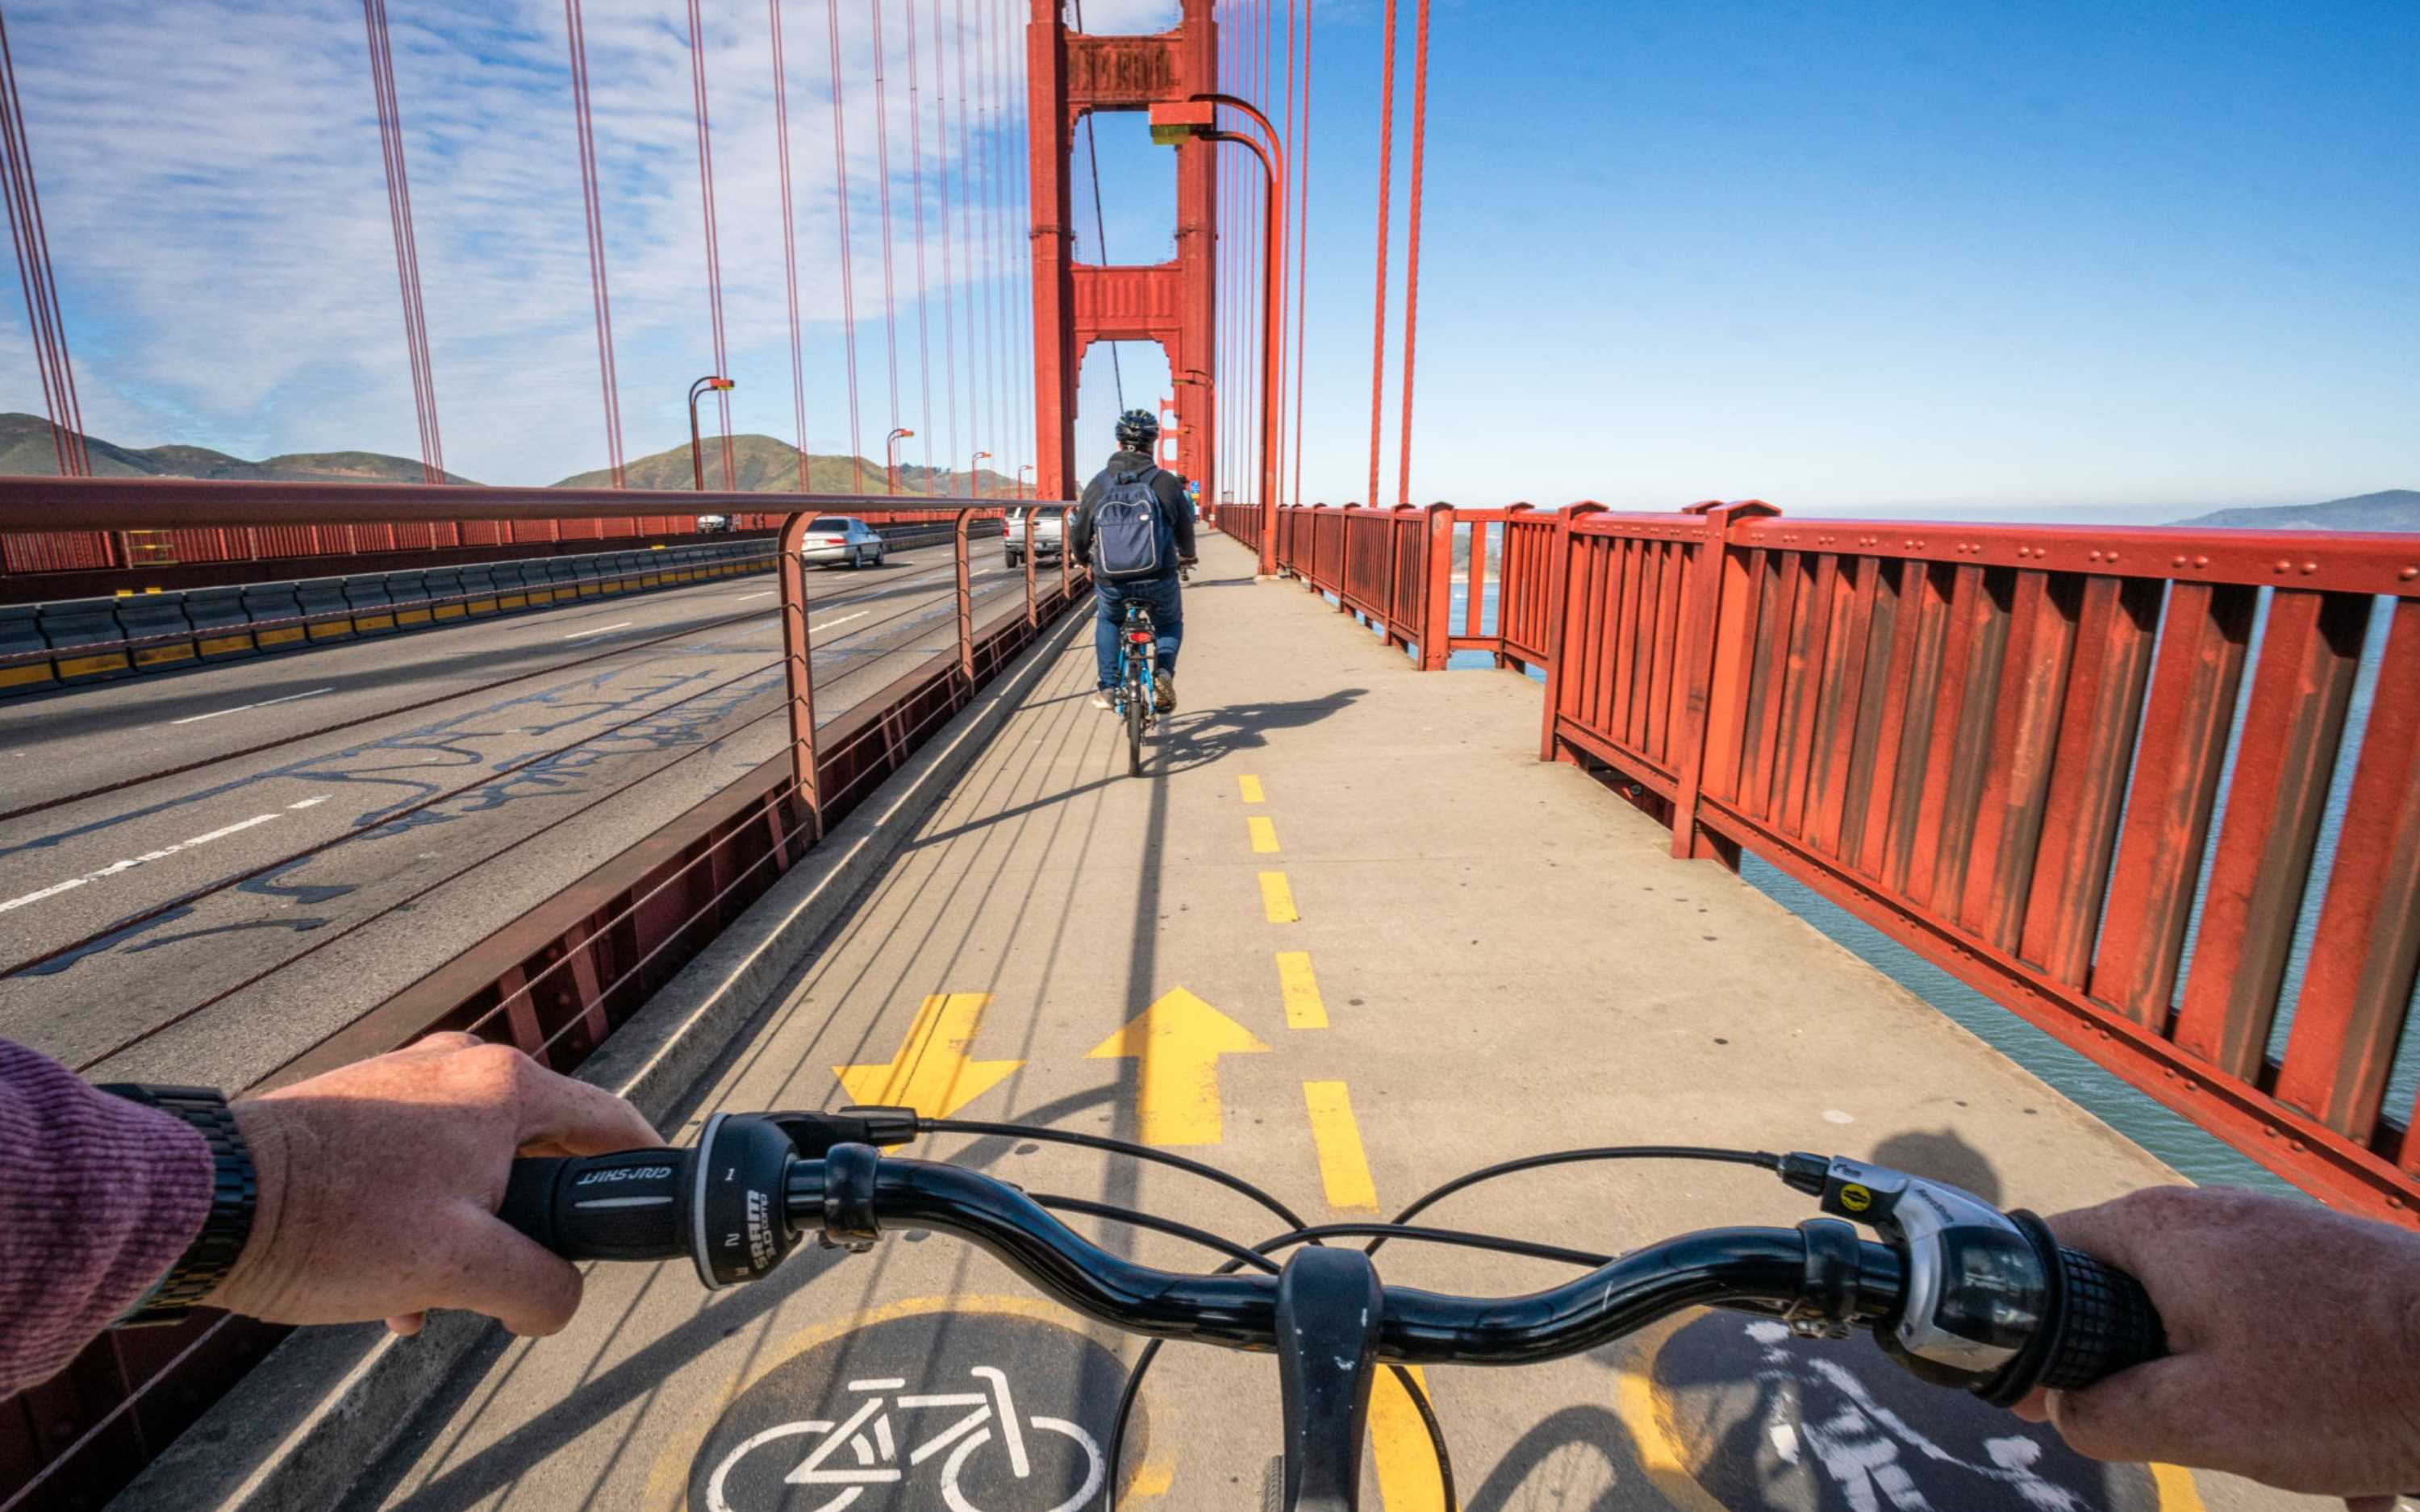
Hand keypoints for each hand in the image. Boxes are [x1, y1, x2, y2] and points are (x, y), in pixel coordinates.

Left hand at [210, 1033, 661, 1337]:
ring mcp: (407, 1079)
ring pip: (473, 1164)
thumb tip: (557, 1301)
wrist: (209, 1201)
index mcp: (506, 1087)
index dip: (645, 1167)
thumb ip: (538, 1286)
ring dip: (464, 1230)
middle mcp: (462, 1066)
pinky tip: (384, 1277)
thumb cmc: (334, 1222)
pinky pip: (420, 1162)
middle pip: (538, 1150)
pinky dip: (417, 1217)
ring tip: (425, 1290)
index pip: (611, 1121)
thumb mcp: (459, 1268)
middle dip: (527, 1224)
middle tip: (507, 1276)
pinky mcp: (360, 1104)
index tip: (657, 1202)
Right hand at [2014, 1186, 2419, 1508]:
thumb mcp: (2199, 1421)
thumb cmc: (2345, 1385)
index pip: (2045, 1255)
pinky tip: (2312, 1437)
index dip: (2027, 1331)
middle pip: (2119, 1288)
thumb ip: (2104, 1415)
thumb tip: (2065, 1410)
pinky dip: (2265, 1377)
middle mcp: (2205, 1215)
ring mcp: (2268, 1235)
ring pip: (2192, 1313)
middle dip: (2125, 1366)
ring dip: (2201, 1380)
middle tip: (2150, 1432)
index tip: (2039, 1397)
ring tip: (2245, 1439)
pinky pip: (2256, 1322)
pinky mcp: (2320, 1266)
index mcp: (2155, 1230)